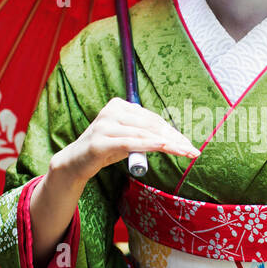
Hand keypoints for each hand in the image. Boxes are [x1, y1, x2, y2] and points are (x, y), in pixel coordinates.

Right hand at [52, 96, 199, 184]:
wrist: (75, 162)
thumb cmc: (104, 150)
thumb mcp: (127, 138)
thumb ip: (144, 133)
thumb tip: (172, 137)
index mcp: (119, 105)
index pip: (152, 118)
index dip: (173, 131)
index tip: (188, 143)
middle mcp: (112, 111)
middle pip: (151, 124)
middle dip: (174, 138)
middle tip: (191, 150)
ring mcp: (105, 125)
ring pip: (143, 134)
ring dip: (167, 143)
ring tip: (183, 151)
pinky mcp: (99, 142)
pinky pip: (129, 142)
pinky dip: (147, 144)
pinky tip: (162, 145)